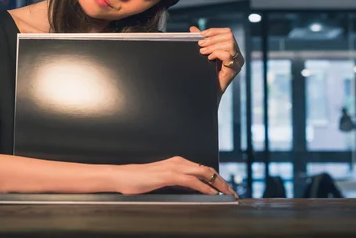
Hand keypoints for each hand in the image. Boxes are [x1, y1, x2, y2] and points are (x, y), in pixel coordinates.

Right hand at [115, 156, 237, 196]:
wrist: (122, 177)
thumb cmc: (138, 180)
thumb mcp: (162, 181)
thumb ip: (176, 183)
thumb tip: (189, 191)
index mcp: (178, 162)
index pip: (203, 169)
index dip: (216, 178)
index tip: (225, 189)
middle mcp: (179, 162)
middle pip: (208, 169)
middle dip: (222, 181)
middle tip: (232, 192)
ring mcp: (174, 167)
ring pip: (204, 173)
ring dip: (218, 184)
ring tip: (227, 194)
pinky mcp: (169, 175)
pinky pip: (192, 181)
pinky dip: (205, 187)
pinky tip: (212, 193)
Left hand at [190, 26, 243, 95]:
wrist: (207, 92)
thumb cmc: (207, 74)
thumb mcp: (204, 54)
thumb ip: (202, 41)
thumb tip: (193, 29)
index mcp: (232, 49)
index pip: (227, 32)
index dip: (214, 31)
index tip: (201, 34)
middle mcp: (237, 55)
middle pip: (229, 36)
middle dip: (212, 38)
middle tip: (201, 45)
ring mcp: (237, 62)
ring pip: (229, 44)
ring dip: (213, 46)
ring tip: (203, 52)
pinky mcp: (234, 69)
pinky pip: (227, 55)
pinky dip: (216, 54)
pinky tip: (209, 58)